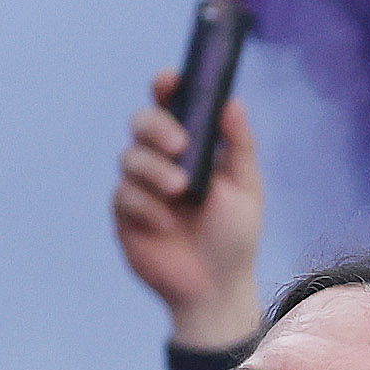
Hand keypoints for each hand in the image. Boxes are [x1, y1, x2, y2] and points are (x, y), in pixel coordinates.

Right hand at [113, 68, 265, 347]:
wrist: (216, 288)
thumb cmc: (234, 238)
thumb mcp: (246, 188)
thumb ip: (238, 145)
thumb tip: (231, 101)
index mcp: (191, 148)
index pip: (171, 106)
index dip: (165, 88)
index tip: (169, 80)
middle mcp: (161, 161)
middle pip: (141, 122)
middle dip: (156, 126)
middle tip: (180, 145)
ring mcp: (141, 187)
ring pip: (129, 157)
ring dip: (154, 169)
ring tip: (180, 191)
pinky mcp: (125, 215)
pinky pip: (123, 195)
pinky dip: (146, 205)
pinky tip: (165, 225)